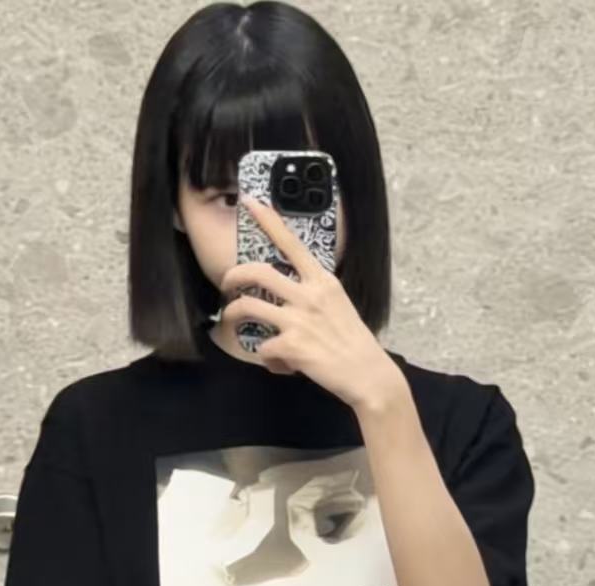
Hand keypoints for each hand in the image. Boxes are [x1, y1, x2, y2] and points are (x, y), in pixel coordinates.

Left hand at [219, 193, 402, 408]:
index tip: (251, 202)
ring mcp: (298, 320)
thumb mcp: (338, 306)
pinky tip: (279, 364)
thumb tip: (288, 306)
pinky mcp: (291, 346)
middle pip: (258, 272)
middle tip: (226, 284)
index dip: (269, 221)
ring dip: (233, 313)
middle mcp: (309, 296)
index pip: (292, 244)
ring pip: (248, 307)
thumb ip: (312, 297)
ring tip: (230, 319)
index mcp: (322, 282)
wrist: (368, 374)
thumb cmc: (353, 342)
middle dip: (234, 275)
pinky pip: (263, 348)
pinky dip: (268, 358)